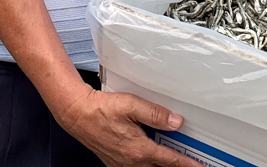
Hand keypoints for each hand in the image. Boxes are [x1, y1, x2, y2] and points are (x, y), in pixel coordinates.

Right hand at [55, 87, 204, 166]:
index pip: (171, 161)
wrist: (77, 115)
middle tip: (189, 162)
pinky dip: (148, 165)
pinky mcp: (115, 162)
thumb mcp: (131, 105)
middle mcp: (132, 162)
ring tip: (171, 159)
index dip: (189, 165)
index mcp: (139, 150)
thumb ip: (155, 114)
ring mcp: (122, 164)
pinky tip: (149, 156)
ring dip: (161, 165)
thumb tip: (176, 122)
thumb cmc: (101, 109)